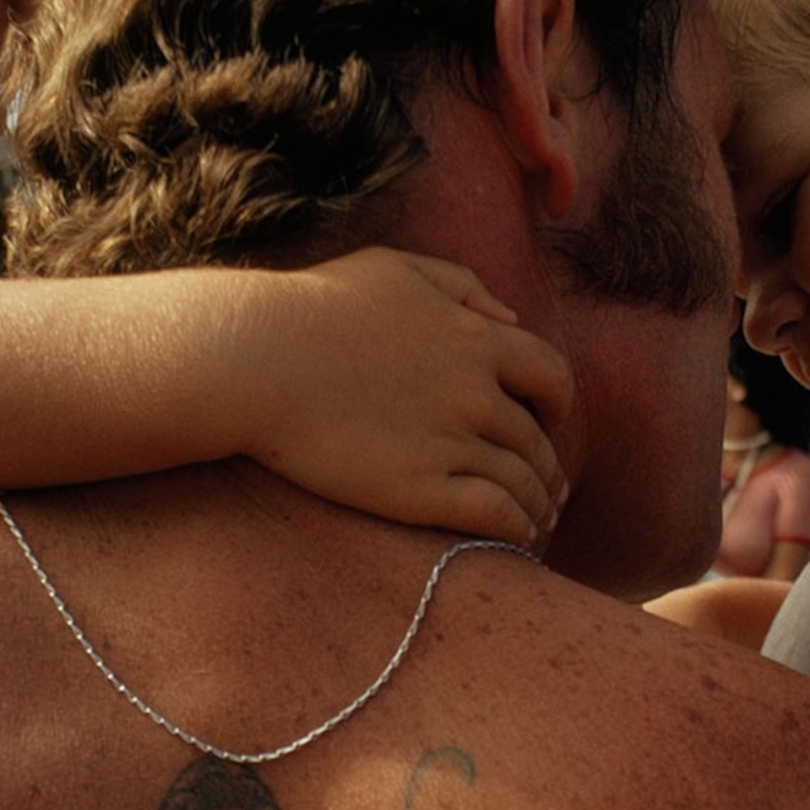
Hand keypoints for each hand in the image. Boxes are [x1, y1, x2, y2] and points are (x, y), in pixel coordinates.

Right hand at [249, 250, 570, 544]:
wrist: (252, 357)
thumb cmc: (311, 307)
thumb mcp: (393, 268)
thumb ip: (460, 284)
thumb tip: (508, 316)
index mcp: (475, 337)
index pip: (553, 376)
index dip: (558, 407)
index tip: (546, 426)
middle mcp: (475, 390)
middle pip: (539, 440)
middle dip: (549, 469)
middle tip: (548, 494)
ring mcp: (451, 440)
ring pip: (524, 483)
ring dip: (537, 508)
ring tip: (535, 527)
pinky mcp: (420, 488)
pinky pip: (496, 515)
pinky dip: (516, 530)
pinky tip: (513, 542)